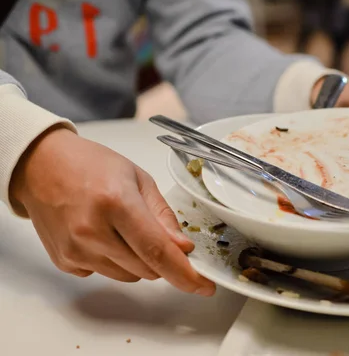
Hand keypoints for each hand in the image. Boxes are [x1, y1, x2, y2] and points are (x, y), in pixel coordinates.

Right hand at [9, 126, 214, 295]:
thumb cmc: (91, 165)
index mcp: (116, 203)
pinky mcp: (66, 262)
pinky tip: (103, 234)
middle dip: (162, 258)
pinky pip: (106, 274)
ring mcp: (76, 250)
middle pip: (147, 269)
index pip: (158, 251)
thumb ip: (163, 216)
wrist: (41, 166)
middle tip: (154, 232)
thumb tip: (183, 248)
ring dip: (139, 260)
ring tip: (122, 227)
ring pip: (130, 276)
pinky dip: (114, 260)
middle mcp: (92, 231)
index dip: (185, 273)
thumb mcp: (138, 179)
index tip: (204, 285)